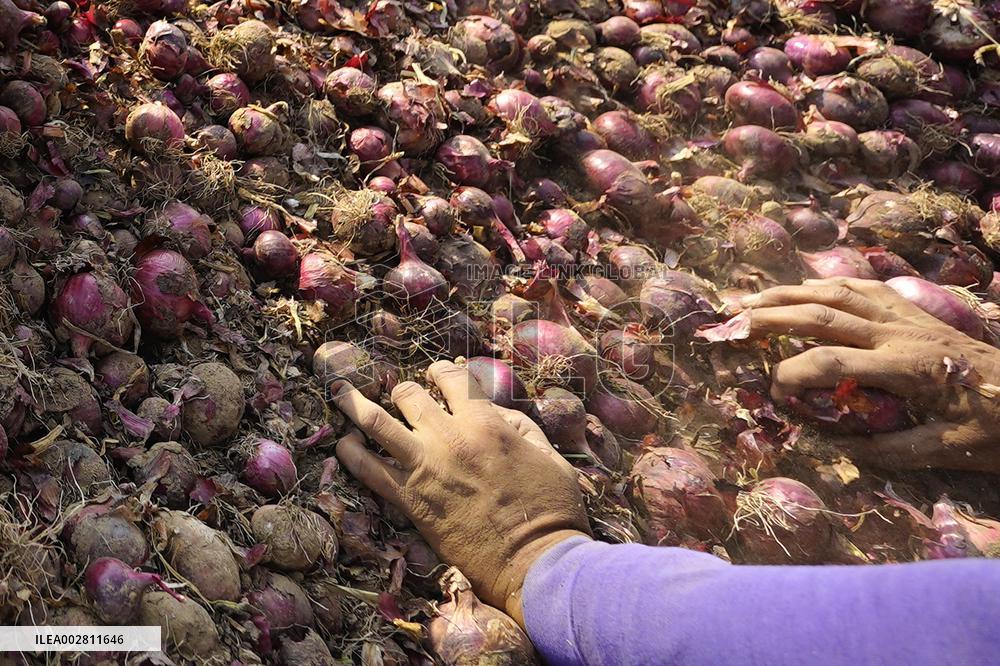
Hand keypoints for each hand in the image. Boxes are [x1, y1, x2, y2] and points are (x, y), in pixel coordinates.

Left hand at [332, 360, 590, 624]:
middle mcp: (450, 438)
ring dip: (355, 405)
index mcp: (486, 423)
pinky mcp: (410, 501)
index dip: (441, 372)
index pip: (453, 380)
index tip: (435, 373)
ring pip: (376, 423)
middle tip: (397, 394)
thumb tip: (498, 413)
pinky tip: (343, 445)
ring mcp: (425, 468)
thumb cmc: (551, 509)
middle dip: (401, 390)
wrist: (534, 560)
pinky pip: (368, 471)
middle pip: (409, 396)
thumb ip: (521, 426)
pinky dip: (351, 455)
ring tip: (339, 393)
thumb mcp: (548, 455)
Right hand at [742, 277, 999, 471]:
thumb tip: (840, 448)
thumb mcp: (951, 450)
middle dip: (774, 316)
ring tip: (755, 298)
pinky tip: (809, 288)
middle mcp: (900, 333)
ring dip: (792, 293)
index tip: (775, 394)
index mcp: (906, 367)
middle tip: (734, 321)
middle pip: (823, 315)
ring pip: (839, 293)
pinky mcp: (917, 312)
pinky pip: (866, 288)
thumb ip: (893, 451)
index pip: (831, 361)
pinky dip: (830, 285)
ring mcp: (909, 316)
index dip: (793, 374)